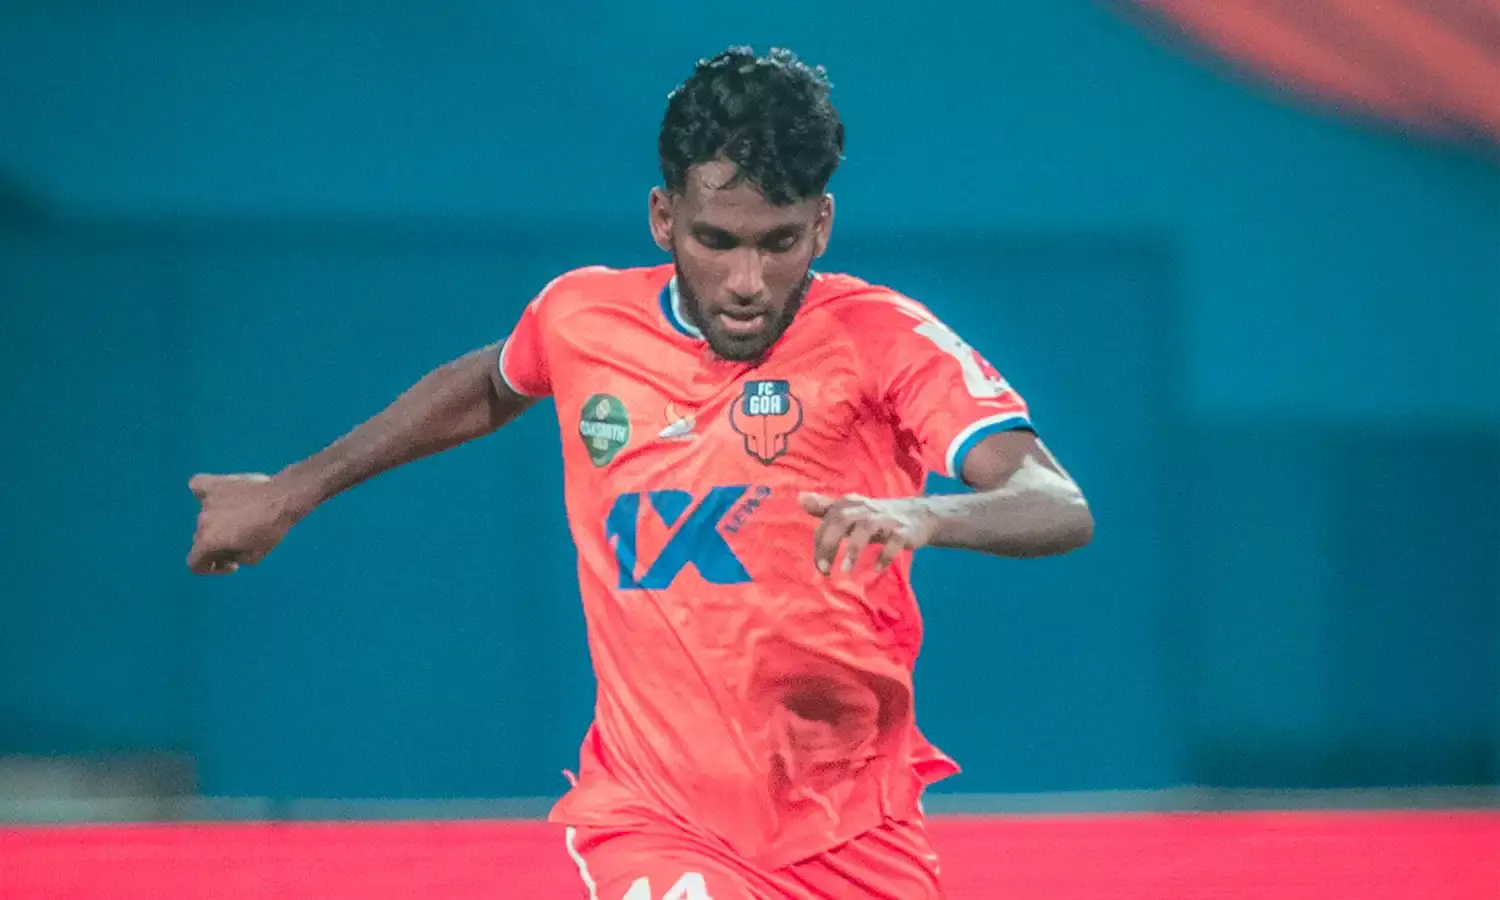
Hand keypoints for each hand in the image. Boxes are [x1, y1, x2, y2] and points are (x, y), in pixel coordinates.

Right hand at [186, 473, 305, 574]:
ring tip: (241, 518)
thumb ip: (232, 558)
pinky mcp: (213, 483)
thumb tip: (223, 553)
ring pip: (205, 516)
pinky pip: (198, 487)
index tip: (230, 563)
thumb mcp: (253, 557)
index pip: (194, 563)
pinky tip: (217, 496)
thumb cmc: (271, 530)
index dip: (210, 568)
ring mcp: (206, 501)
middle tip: (240, 541)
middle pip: (202, 539)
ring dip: (218, 521)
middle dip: (218, 544)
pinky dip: (204, 494)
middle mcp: (201, 521)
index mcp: (208, 541)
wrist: (284, 498)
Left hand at [798, 492, 937, 574]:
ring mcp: (885, 520)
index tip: (818, 565)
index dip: (820, 542)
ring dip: (853, 550)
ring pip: (865, 529)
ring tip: (845, 571)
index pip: (828, 521)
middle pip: (842, 521)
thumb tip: (800, 498)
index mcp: (850, 504)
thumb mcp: (850, 511)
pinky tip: (875, 570)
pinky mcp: (903, 532)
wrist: (918, 516)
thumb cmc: (876, 517)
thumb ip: (826, 508)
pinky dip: (884, 556)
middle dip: (830, 545)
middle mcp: (866, 509)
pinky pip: (893, 542)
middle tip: (824, 570)